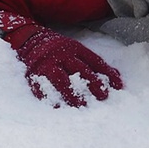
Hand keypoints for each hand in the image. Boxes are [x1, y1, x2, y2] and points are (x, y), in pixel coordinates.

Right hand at [6, 24, 123, 106]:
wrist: (30, 40)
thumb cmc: (60, 49)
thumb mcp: (77, 50)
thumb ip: (95, 63)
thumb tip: (117, 76)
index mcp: (74, 48)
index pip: (94, 61)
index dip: (106, 73)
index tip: (118, 85)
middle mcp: (62, 55)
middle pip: (79, 70)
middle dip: (92, 83)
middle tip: (103, 96)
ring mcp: (47, 64)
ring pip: (61, 79)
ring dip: (71, 93)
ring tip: (81, 104)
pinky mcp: (34, 73)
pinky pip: (41, 87)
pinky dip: (49, 97)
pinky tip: (58, 107)